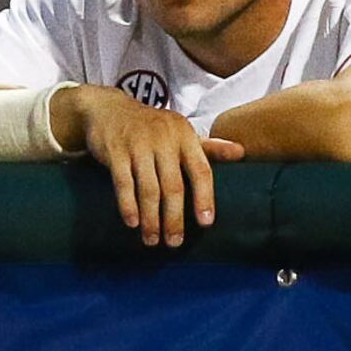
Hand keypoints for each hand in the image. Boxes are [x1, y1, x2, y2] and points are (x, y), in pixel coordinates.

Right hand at [53, 85, 240, 246]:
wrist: (109, 108)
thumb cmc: (152, 126)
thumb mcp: (181, 131)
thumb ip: (209, 146)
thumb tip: (241, 152)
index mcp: (184, 135)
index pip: (200, 170)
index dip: (205, 198)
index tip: (206, 223)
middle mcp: (163, 138)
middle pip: (173, 186)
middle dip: (174, 218)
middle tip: (174, 242)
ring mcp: (138, 144)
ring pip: (148, 189)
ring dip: (151, 218)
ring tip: (152, 240)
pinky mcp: (115, 151)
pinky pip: (123, 183)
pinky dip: (128, 206)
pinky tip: (132, 223)